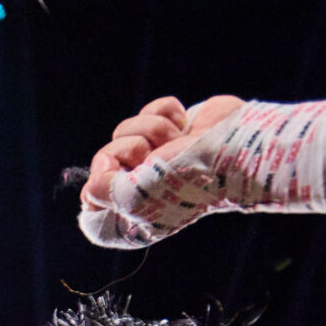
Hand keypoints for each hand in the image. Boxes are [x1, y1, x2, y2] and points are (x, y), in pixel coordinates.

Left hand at [80, 94, 245, 244]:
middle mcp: (143, 187)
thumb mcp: (134, 197)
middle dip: (130, 149)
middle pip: (105, 157)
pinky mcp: (174, 129)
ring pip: (126, 129)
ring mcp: (159, 156)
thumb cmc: (189, 177)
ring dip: (153, 130)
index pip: (90, 203)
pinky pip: (151, 110)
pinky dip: (167, 112)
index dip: (98, 185)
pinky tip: (186, 126)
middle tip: (156, 158)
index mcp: (133, 215)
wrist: (235, 149)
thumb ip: (100, 190)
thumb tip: (100, 167)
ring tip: (178, 141)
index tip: (120, 178)